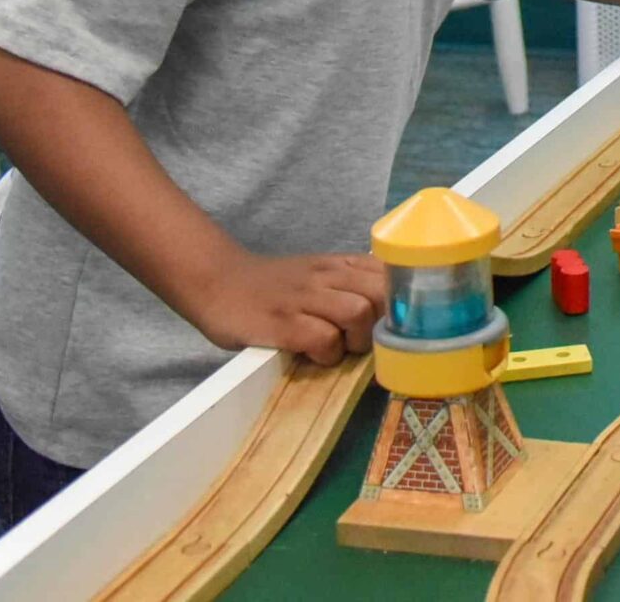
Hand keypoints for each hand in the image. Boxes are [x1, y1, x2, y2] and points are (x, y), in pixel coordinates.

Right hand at [190, 251, 388, 366]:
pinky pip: (323, 339)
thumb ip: (352, 284)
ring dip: (355, 340)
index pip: (391, 274)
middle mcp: (327, 275)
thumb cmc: (275, 286)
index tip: (394, 323)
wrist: (218, 282)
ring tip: (337, 348)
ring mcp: (304, 298)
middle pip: (382, 294)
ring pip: (358, 313)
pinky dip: (326, 354)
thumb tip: (392, 313)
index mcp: (340, 264)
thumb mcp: (319, 275)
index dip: (400, 302)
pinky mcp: (282, 322)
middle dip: (381, 324)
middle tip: (362, 341)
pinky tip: (313, 354)